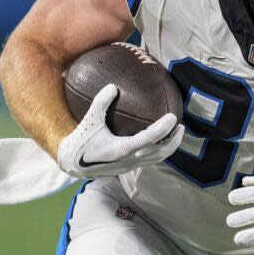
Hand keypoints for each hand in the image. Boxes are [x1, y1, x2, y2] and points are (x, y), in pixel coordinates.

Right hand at [58, 84, 183, 178]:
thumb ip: (100, 102)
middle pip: (159, 153)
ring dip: (169, 147)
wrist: (72, 164)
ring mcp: (130, 166)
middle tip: (181, 126)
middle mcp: (128, 160)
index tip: (173, 118)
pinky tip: (162, 139)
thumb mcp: (89, 119)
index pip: (148, 140)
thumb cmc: (81, 140)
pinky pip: (150, 160)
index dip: (163, 130)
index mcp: (120, 149)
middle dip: (173, 141)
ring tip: (176, 133)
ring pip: (156, 159)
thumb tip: (113, 86)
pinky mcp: (129, 168)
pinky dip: (160, 150)